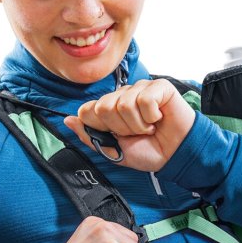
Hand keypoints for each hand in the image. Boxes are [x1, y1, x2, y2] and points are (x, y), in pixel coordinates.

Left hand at [62, 79, 195, 170]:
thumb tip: (67, 120)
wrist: (175, 155)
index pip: (88, 110)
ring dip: (138, 124)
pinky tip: (159, 118)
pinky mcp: (158, 87)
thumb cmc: (148, 151)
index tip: (118, 136)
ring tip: (149, 127)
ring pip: (124, 104)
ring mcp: (140, 88)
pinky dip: (151, 116)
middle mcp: (123, 95)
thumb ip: (89, 136)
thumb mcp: (113, 151)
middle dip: (121, 128)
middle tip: (137, 132)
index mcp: (110, 108)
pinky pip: (143, 100)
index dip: (102, 128)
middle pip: (104, 107)